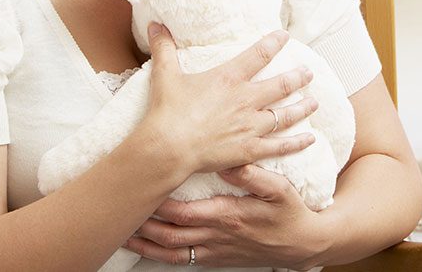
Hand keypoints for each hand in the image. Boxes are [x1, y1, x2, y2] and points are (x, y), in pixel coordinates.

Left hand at [124, 165, 329, 269]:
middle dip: (141, 223)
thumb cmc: (289, 213)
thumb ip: (253, 175)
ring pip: (170, 250)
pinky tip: (145, 248)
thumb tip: (227, 161)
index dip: (158, 203)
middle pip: (168, 233)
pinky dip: (158, 255)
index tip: (141, 188)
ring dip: (144, 243)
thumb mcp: (280, 189)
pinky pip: (181, 260)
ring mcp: (214, 249)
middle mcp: (216, 235)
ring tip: (120, 232)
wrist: (301, 245)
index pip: (184, 212)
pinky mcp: (215, 257)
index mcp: (228, 215)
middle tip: (119, 210)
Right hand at [137, 23, 319, 178]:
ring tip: (314, 102)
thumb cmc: (167, 110)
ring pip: (286, 115)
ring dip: (302, 107)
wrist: (168, 147)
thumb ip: (164, 47)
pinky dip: (297, 142)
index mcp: (229, 78)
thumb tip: (155, 23)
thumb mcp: (165, 74)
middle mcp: (246, 99)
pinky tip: (310, 138)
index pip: (258, 55)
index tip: (285, 36)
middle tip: (309, 73)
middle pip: (281, 85)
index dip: (274, 43)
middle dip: (298, 77)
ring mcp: (251, 125)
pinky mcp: (250, 149)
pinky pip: (280, 146)